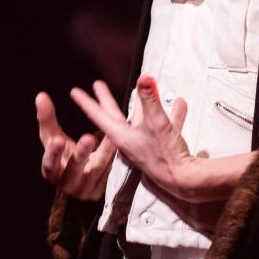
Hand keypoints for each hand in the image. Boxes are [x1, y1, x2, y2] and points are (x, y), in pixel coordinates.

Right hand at [35, 91, 115, 200]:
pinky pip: (108, 172)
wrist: (77, 178)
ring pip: (96, 170)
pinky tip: (120, 144)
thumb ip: (47, 119)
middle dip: (81, 154)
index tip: (58, 139)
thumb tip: (41, 95)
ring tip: (112, 137)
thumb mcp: (52, 138)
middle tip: (88, 137)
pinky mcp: (99, 192)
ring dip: (104, 153)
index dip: (53, 152)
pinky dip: (114, 157)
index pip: (49, 163)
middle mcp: (66, 183)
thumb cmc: (62, 154)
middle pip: (74, 169)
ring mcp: (84, 190)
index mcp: (51, 171)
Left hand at [70, 75, 200, 201]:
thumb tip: (144, 78)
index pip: (99, 116)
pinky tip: (180, 104)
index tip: (74, 92)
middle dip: (107, 99)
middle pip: (115, 115)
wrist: (184, 180)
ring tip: (146, 89)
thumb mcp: (157, 123)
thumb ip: (150, 100)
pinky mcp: (161, 148)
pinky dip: (171, 114)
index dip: (87, 102)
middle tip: (97, 85)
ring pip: (141, 119)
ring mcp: (145, 145)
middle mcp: (130, 141)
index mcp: (122, 136)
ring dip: (143, 104)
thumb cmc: (165, 154)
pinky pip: (164, 125)